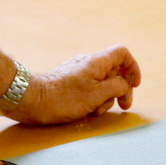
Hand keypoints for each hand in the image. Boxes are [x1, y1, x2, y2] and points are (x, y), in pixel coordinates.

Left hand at [9, 45, 139, 124]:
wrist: (31, 100)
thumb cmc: (63, 98)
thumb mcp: (97, 94)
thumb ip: (116, 86)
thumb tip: (123, 83)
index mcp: (96, 62)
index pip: (122, 53)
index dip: (132, 68)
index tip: (134, 85)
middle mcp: (88, 63)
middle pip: (114, 71)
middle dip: (121, 89)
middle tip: (124, 105)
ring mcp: (78, 72)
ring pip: (102, 82)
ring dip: (105, 98)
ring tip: (95, 111)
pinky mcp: (69, 82)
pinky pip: (89, 88)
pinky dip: (93, 99)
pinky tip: (85, 111)